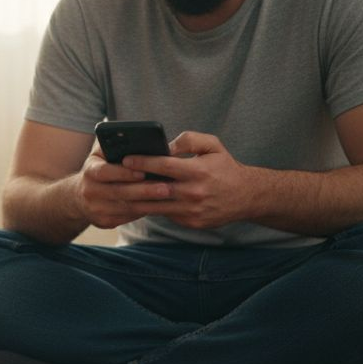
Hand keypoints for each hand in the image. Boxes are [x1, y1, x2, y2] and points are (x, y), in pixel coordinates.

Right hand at [73, 150, 174, 229]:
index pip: (105, 172)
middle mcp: (89, 192)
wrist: (79, 197)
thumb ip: (113, 144)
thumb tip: (135, 136)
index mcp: (89, 171)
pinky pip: (128, 217)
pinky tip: (159, 205)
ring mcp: (96, 210)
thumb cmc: (99, 169)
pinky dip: (144, 211)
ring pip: (126, 207)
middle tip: (166, 187)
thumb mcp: (100, 154)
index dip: (124, 173)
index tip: (144, 172)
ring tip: (167, 197)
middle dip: (144, 190)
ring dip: (149, 203)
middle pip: (119, 192)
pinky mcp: (104, 222)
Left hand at [122, 132, 257, 230]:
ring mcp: (191, 211)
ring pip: (156, 206)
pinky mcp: (191, 223)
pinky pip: (165, 214)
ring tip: (122, 190)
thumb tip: (165, 146)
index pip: (163, 166)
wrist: (246, 196)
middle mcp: (194, 193)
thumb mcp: (213, 145)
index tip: (125, 159)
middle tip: (116, 176)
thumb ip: (189, 140)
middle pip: (155, 189)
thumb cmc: (225, 167)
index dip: (142, 162)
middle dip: (133, 182)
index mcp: (198, 171)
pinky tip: (141, 200)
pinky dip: (153, 207)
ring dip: (138, 199)